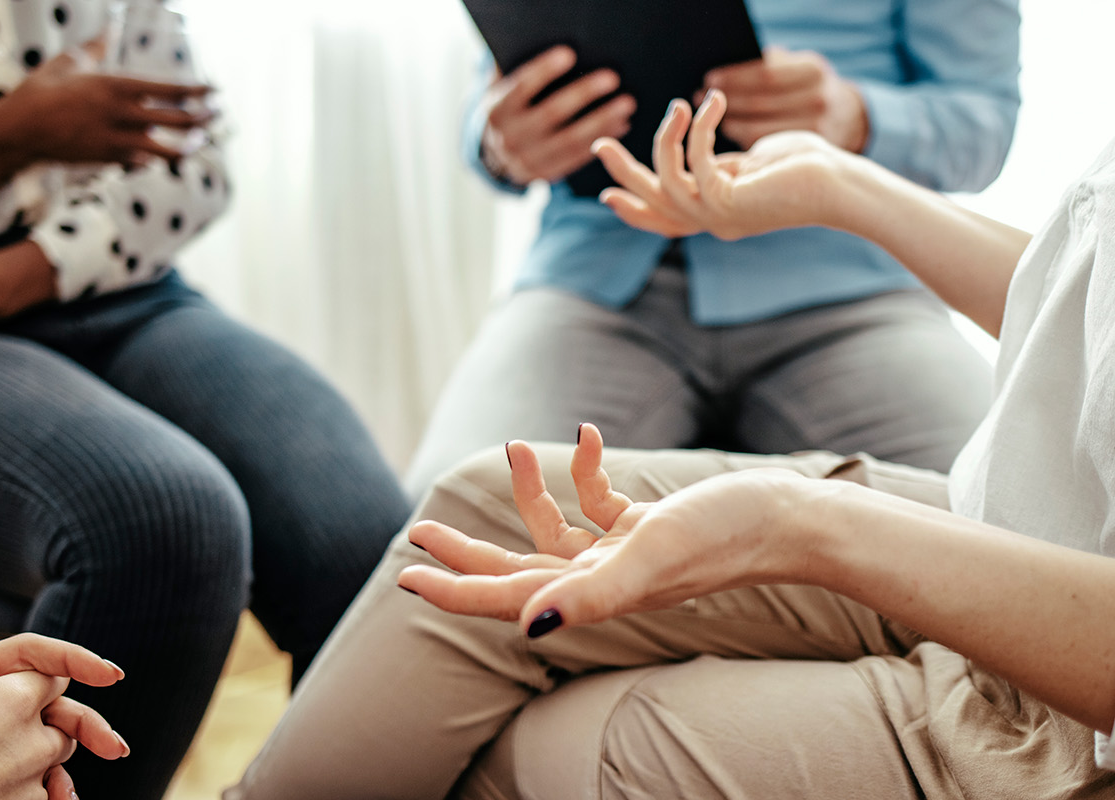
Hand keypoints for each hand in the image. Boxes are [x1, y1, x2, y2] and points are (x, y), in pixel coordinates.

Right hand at [0, 39, 215, 198]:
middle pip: (177, 119)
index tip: (215, 90)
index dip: (197, 91)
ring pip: (167, 148)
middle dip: (204, 117)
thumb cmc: (41, 92)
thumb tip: (108, 27)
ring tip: (201, 141)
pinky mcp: (109, 160)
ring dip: (188, 145)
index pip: (169, 89)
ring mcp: (117, 140)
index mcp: (115, 85)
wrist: (19, 132)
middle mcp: (121, 114)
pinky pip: (143, 161)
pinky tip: (163, 154)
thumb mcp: (68, 64)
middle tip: (218, 113)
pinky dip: (155, 158)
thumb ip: (95, 48)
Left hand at [0, 630, 123, 795]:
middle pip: (51, 705)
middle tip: (113, 750)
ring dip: (66, 765)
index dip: (73, 660)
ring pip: (43, 748)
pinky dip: (41, 793)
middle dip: (87, 723)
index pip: (31, 655)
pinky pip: (22, 782)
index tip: (109, 676)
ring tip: (67, 794)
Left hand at [398, 424, 819, 636]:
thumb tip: (526, 624)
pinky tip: (585, 436)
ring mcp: (622, 556)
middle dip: (466, 550)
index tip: (407, 571)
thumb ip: (589, 594)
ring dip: (528, 493)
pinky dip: (584, 473)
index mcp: (592, 593)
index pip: (506, 595)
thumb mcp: (650, 555)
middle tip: (419, 530)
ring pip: (552, 533)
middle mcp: (601, 580)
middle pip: (515, 569)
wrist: (786, 518)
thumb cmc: (722, 536)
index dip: (454, 587)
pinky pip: (597, 504)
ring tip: (513, 446)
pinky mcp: (645, 530)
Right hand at [480, 45, 635, 184]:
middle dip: (582, 94)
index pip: (521, 87)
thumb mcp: (502, 92)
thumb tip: (534, 41)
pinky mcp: (545, 173)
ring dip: (601, 121)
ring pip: (569, 139)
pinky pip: (576, 156)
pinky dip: (600, 140)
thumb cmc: (508, 110)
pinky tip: (620, 125)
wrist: (495, 157)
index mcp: (498, 111)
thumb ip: (514, 72)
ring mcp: (527, 159)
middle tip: (612, 78)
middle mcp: (510, 137)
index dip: (544, 70)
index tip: (569, 54)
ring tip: (626, 105)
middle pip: (550, 113)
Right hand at [591, 90, 851, 240]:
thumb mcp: (754, 166)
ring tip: (678, 107)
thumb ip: (723, 165)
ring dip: (663, 140)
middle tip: (600, 145)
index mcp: (717, 216)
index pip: (664, 221)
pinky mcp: (728, 199)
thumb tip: (700, 154)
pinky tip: (712, 102)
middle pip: (652, 203)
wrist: (841, 184)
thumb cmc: (806, 168)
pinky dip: (699, 127)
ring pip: (664, 182)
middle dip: (623, 174)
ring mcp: (718, 216)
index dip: (634, 210)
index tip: (608, 197)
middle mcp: (712, 222)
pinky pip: (694, 160)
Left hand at [701, 47, 868, 151]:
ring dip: (727, 124)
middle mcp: (817, 100)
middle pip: (758, 103)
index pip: (765, 75)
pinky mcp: (804, 156)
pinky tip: (727, 133)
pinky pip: (760, 148)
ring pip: (754, 130)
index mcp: (813, 71)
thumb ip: (768, 65)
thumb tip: (723, 75)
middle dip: (725, 101)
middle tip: (697, 100)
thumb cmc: (809, 91)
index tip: (708, 79)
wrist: (847, 122)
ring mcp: (812, 130)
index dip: (733, 78)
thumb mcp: (797, 68)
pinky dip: (739, 141)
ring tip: (706, 119)